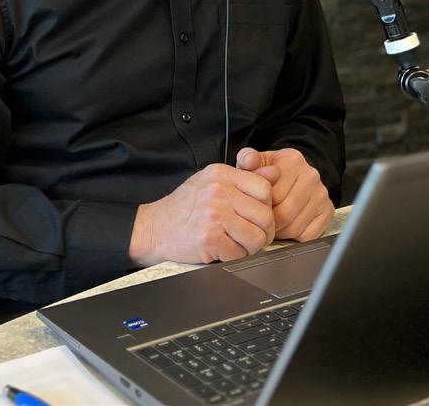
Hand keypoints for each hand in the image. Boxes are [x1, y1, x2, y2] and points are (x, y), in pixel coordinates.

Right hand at [128, 164, 274, 267]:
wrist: (154, 228)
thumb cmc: (184, 206)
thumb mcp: (212, 181)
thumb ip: (244, 177)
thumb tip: (275, 172)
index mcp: (221, 174)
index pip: (265, 188)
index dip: (266, 206)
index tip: (256, 214)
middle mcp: (218, 191)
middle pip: (265, 215)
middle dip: (262, 231)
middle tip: (249, 235)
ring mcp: (213, 214)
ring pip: (257, 237)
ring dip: (250, 247)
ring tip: (235, 242)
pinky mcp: (209, 238)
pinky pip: (239, 254)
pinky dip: (234, 257)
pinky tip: (222, 249)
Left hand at [236, 147, 333, 241]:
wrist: (295, 173)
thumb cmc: (271, 172)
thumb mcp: (256, 161)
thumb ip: (248, 159)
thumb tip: (248, 162)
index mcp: (292, 161)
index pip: (272, 195)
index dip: (260, 207)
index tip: (255, 208)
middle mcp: (311, 176)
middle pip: (285, 213)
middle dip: (270, 222)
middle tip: (262, 221)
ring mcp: (321, 194)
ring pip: (295, 227)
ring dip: (280, 232)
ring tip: (273, 224)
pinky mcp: (328, 211)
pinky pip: (308, 235)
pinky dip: (295, 237)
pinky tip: (287, 227)